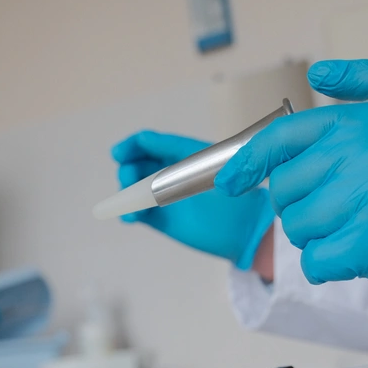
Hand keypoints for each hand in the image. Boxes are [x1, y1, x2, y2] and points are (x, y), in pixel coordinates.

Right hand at [112, 130, 273, 269]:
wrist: (248, 228)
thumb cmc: (235, 191)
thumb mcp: (208, 165)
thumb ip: (179, 151)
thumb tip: (146, 139)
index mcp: (181, 154)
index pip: (150, 143)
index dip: (132, 145)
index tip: (119, 153)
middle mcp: (169, 173)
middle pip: (137, 165)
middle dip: (128, 169)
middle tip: (129, 179)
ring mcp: (163, 196)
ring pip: (133, 189)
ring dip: (126, 193)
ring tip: (132, 204)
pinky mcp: (161, 219)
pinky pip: (138, 212)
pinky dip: (129, 213)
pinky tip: (130, 217)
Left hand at [214, 59, 367, 286]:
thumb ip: (363, 82)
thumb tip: (315, 74)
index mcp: (361, 122)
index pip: (279, 140)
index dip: (245, 164)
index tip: (229, 184)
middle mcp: (359, 155)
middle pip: (285, 194)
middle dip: (305, 206)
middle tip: (347, 208)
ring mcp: (365, 200)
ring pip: (298, 230)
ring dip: (321, 236)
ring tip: (362, 226)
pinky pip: (316, 263)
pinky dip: (329, 266)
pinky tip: (357, 254)